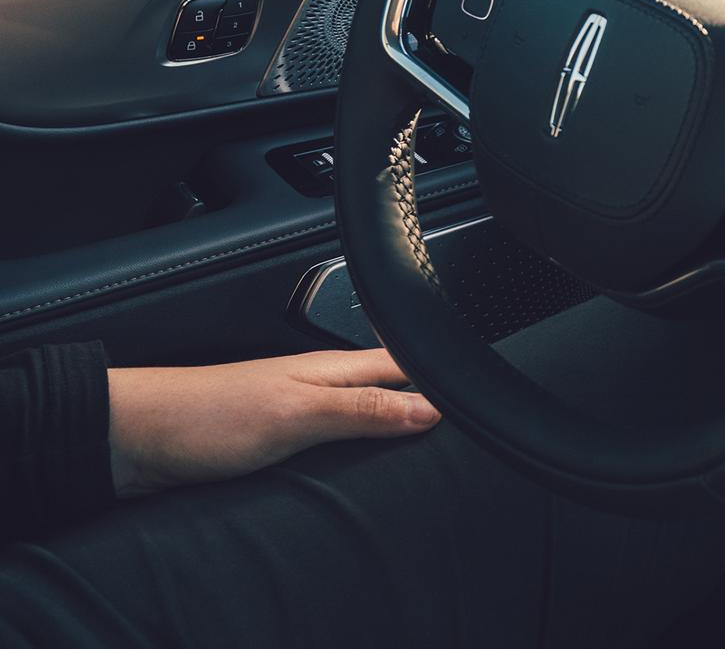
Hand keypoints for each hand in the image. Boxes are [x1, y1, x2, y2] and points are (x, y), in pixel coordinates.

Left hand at [107, 349, 440, 496]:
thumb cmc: (200, 415)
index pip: (408, 364)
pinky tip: (358, 475)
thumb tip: (428, 409)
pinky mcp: (273, 444)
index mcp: (332, 369)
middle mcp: (319, 387)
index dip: (445, 378)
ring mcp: (296, 414)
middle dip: (425, 406)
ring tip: (423, 452)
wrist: (130, 441)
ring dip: (389, 432)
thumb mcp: (295, 414)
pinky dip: (353, 456)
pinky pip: (331, 445)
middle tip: (464, 432)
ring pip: (361, 418)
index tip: (479, 400)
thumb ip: (362, 409)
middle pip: (389, 391)